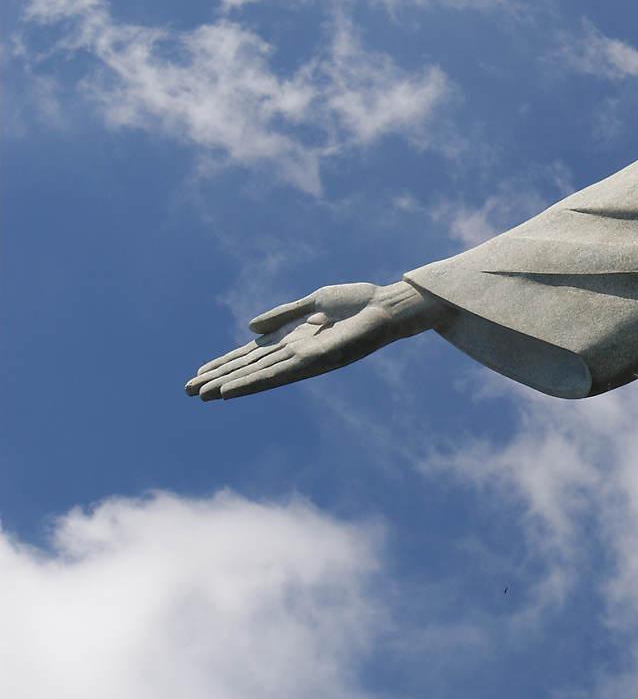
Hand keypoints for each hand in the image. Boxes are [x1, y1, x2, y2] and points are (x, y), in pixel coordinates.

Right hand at [186, 280, 443, 401]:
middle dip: (219, 378)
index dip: (224, 363)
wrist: (388, 306)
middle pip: (249, 367)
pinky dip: (252, 383)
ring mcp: (303, 358)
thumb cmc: (358, 302)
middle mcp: (294, 352)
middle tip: (188, 391)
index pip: (251, 355)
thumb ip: (283, 315)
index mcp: (292, 337)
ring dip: (229, 385)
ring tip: (202, 395)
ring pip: (257, 375)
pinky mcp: (314, 361)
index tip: (199, 374)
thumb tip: (249, 328)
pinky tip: (231, 390)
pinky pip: (277, 375)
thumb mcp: (314, 303)